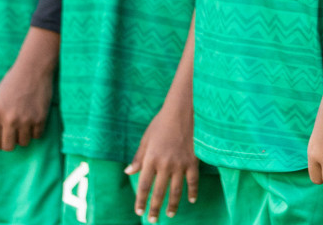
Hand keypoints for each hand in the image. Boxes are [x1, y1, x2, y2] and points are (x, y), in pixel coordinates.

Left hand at [0, 35, 54, 150]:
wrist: (33, 69)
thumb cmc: (11, 83)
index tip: (0, 139)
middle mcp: (9, 120)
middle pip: (8, 147)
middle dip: (10, 142)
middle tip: (13, 134)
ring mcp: (25, 120)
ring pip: (24, 143)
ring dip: (24, 137)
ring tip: (25, 125)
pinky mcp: (40, 118)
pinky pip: (37, 135)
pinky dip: (35, 131)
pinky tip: (34, 120)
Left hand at [126, 98, 199, 221]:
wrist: (184, 110)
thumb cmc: (162, 122)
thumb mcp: (147, 138)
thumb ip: (138, 157)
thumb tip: (128, 172)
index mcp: (151, 158)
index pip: (144, 185)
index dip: (141, 200)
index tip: (139, 212)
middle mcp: (164, 164)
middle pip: (158, 192)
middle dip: (154, 208)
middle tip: (153, 220)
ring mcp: (180, 163)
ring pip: (176, 190)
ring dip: (173, 204)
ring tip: (171, 214)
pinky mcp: (193, 160)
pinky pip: (193, 180)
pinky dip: (193, 191)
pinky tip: (191, 200)